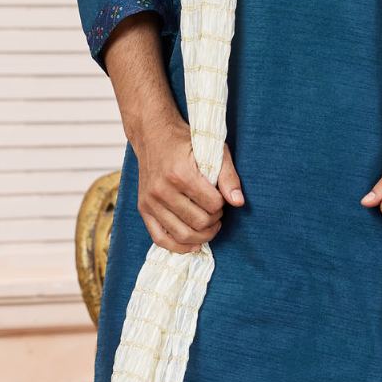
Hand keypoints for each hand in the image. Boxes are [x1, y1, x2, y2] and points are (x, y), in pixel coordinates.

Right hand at [133, 110, 244, 253]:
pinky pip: (160, 239)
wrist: (153, 134)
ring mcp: (150, 200)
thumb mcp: (213, 150)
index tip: (221, 197)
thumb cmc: (186, 141)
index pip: (212, 204)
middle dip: (214, 220)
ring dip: (202, 235)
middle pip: (198, 222)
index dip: (222, 204)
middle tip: (217, 211)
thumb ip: (228, 175)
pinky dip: (178, 247)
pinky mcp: (143, 208)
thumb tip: (238, 202)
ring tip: (209, 225)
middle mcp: (162, 189)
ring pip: (182, 234)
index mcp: (181, 173)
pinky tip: (193, 244)